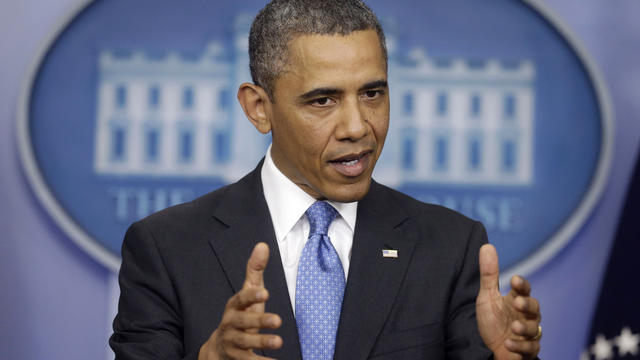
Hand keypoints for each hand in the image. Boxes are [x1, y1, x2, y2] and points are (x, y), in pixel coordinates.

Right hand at [198, 243, 282, 359]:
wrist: (220, 349)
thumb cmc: (241, 315)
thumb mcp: (247, 294)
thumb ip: (255, 271)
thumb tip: (263, 245)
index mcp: (234, 307)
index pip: (240, 299)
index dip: (251, 296)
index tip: (266, 293)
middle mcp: (231, 324)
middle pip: (242, 322)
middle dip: (258, 321)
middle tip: (278, 320)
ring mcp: (233, 343)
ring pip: (245, 343)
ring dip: (262, 342)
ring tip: (279, 342)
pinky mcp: (238, 359)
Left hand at [476, 244, 540, 359]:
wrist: (493, 348)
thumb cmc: (493, 320)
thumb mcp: (487, 297)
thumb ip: (489, 275)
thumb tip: (487, 246)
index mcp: (516, 300)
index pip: (523, 289)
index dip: (521, 284)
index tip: (514, 279)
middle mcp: (526, 315)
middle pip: (534, 307)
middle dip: (527, 305)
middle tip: (517, 303)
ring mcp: (529, 333)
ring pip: (534, 329)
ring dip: (523, 327)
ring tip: (513, 327)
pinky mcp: (528, 350)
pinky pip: (529, 348)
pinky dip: (520, 346)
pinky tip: (508, 343)